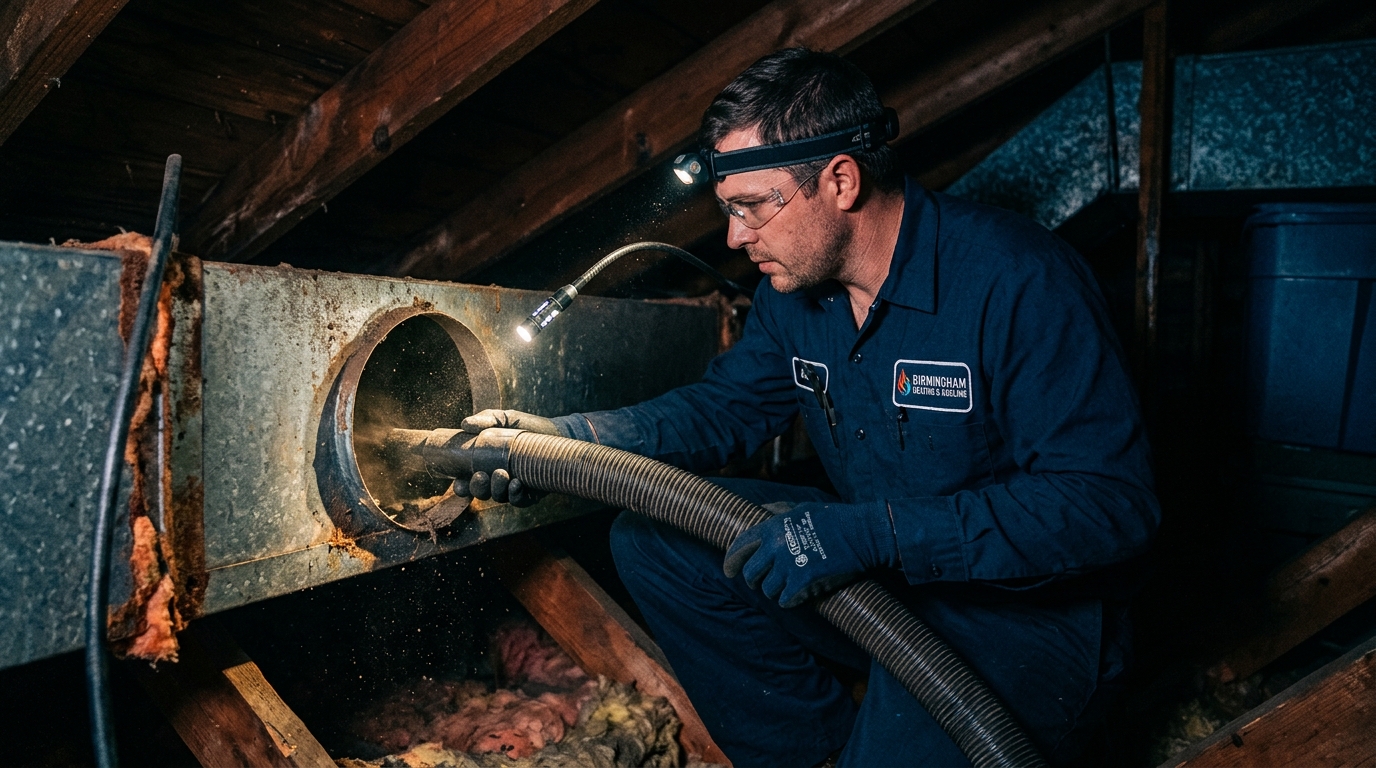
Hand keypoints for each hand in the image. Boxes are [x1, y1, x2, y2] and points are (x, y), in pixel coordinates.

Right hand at [456, 410, 563, 505]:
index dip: (461, 486)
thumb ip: (485, 419)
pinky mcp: (531, 493)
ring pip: (498, 497)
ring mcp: (513, 488)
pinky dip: (515, 495)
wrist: (556, 432)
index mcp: (484, 465)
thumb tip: (465, 424)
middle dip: (477, 488)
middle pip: (480, 493)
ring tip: (501, 473)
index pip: (467, 482)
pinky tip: (516, 483)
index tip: (460, 481)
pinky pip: (519, 501)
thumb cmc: (526, 426)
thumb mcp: (504, 418)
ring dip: (496, 489)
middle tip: (481, 475)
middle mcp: (497, 480)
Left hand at [723, 501, 898, 608]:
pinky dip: (790, 600)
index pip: (740, 546)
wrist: (861, 534)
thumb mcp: (802, 508)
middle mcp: (775, 547)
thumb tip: (762, 511)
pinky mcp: (803, 584)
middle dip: (754, 581)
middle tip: (762, 583)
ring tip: (787, 587)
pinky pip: (785, 600)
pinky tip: (799, 595)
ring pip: (768, 590)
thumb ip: (779, 512)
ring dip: (775, 591)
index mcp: (772, 527)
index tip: (729, 571)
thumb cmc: (834, 519)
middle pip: (750, 574)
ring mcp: (788, 566)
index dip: (731, 561)